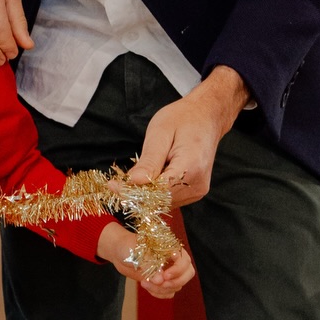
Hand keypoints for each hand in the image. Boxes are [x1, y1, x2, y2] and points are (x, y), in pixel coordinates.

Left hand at [96, 220, 195, 299]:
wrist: (118, 251)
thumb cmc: (128, 246)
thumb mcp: (136, 253)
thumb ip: (150, 265)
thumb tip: (160, 280)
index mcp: (171, 248)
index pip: (185, 261)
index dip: (178, 270)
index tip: (165, 276)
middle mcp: (173, 260)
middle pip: (187, 274)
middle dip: (175, 282)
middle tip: (159, 284)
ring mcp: (168, 272)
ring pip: (176, 286)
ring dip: (161, 289)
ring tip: (144, 282)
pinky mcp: (161, 282)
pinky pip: (168, 293)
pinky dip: (159, 293)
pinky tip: (146, 286)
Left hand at [127, 67, 250, 207]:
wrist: (207, 117)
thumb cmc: (183, 119)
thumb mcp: (160, 133)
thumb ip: (149, 161)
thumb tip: (134, 182)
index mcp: (191, 168)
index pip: (157, 191)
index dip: (133, 191)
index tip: (112, 185)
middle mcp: (197, 185)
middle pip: (159, 200)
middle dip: (136, 192)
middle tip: (117, 181)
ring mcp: (197, 191)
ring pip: (163, 202)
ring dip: (145, 193)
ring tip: (137, 174)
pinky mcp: (194, 192)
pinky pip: (169, 198)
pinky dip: (155, 191)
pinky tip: (149, 177)